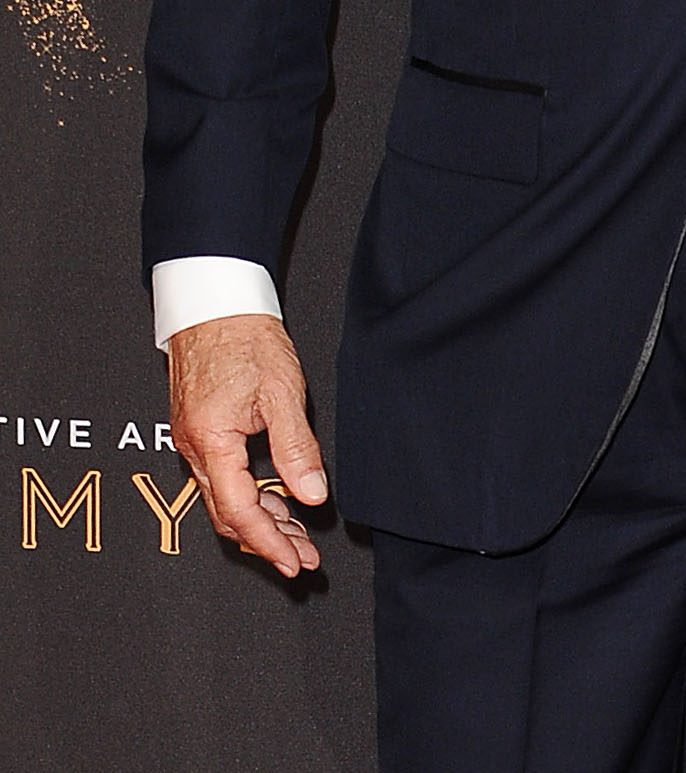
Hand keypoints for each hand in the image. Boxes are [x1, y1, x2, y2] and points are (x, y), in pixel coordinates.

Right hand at [168, 314, 327, 578]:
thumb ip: (295, 447)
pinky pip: (221, 480)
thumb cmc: (246, 339)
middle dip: (266, 542)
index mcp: (211, 443)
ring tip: (297, 537)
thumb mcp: (281, 392)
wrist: (214, 303)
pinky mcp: (200, 432)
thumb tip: (312, 496)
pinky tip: (275, 501)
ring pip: (224, 500)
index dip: (269, 543)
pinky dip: (248, 498)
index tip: (295, 562)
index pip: (240, 512)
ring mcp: (193, 442)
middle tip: (303, 559)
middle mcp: (193, 450)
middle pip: (228, 515)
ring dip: (259, 523)